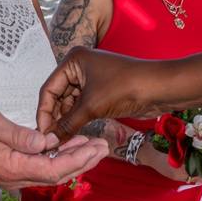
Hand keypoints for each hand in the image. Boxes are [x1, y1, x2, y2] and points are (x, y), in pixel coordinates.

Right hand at [0, 103, 107, 188]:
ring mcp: (14, 175)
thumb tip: (45, 142)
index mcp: (10, 167)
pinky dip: (61, 157)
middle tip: (105, 146)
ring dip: (75, 160)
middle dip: (84, 162)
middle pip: (57, 174)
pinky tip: (71, 146)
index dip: (77, 159)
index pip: (52, 168)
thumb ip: (18, 135)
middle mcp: (14, 176)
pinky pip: (43, 167)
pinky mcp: (14, 168)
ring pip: (52, 172)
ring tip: (95, 146)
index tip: (95, 147)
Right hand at [36, 47, 166, 140]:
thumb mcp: (91, 106)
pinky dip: (78, 119)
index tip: (42, 133)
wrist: (160, 88)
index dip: (44, 112)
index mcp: (73, 60)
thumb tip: (49, 141)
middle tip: (50, 140)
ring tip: (61, 141)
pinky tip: (73, 134)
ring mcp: (90, 78)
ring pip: (70, 103)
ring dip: (66, 120)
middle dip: (55, 117)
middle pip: (58, 96)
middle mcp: (79, 66)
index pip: (49, 88)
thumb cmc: (125, 88)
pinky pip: (82, 106)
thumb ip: (67, 124)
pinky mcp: (100, 91)